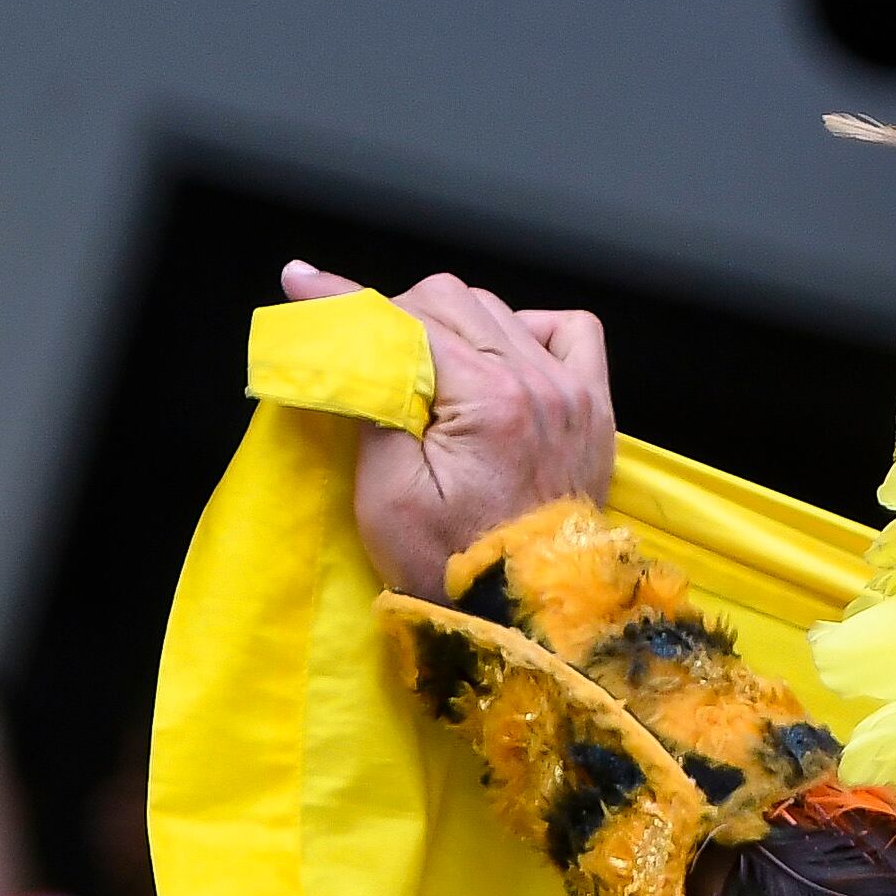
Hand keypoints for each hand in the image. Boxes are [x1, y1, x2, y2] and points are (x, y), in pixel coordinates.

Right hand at [280, 262, 614, 602]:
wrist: (531, 613)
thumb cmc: (454, 563)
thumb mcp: (387, 492)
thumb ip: (372, 405)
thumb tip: (353, 347)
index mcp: (490, 400)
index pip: (408, 321)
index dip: (346, 302)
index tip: (301, 282)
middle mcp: (541, 384)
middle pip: (452, 301)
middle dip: (397, 314)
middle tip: (366, 347)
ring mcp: (575, 394)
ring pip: (500, 311)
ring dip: (452, 322)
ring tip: (424, 362)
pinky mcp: (594, 410)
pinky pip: (570, 332)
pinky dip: (528, 330)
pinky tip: (500, 356)